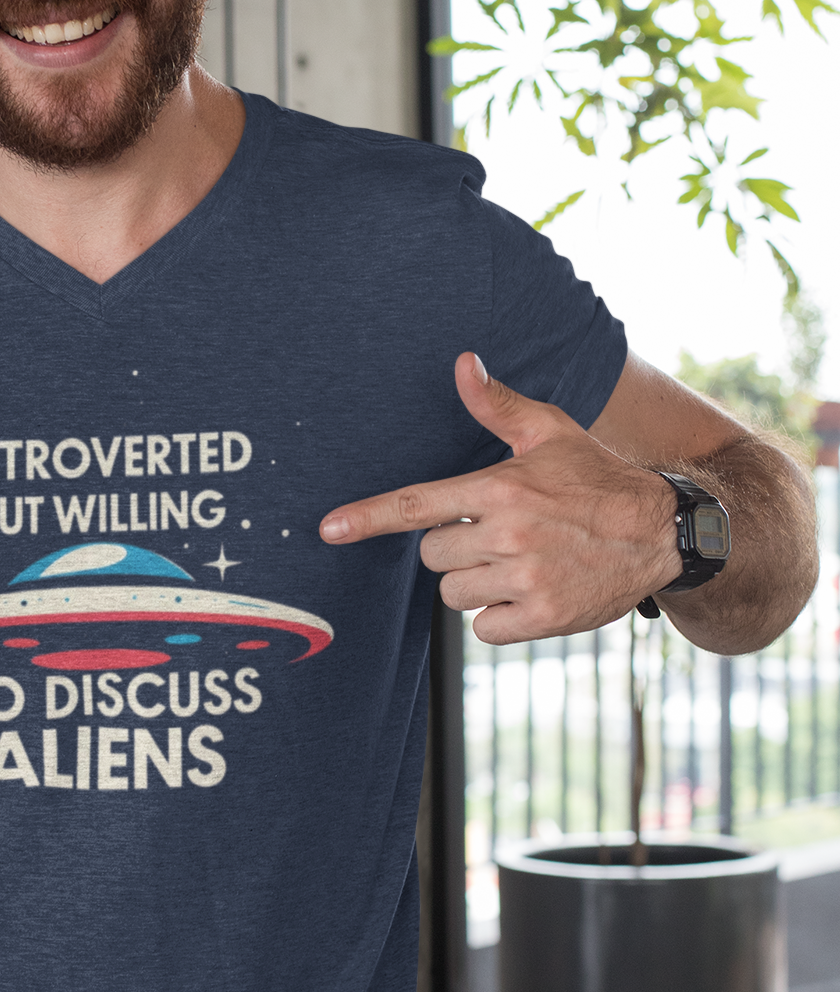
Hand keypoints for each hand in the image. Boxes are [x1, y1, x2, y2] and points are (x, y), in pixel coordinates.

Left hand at [318, 353, 679, 643]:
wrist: (663, 532)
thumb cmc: (596, 478)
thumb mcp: (550, 432)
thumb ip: (497, 406)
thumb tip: (463, 363)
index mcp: (500, 489)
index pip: (418, 506)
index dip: (368, 518)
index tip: (328, 530)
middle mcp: (508, 535)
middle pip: (431, 556)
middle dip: (454, 548)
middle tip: (498, 536)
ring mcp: (525, 578)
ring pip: (454, 594)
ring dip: (475, 584)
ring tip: (519, 562)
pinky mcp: (544, 616)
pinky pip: (484, 628)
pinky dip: (500, 617)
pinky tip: (531, 593)